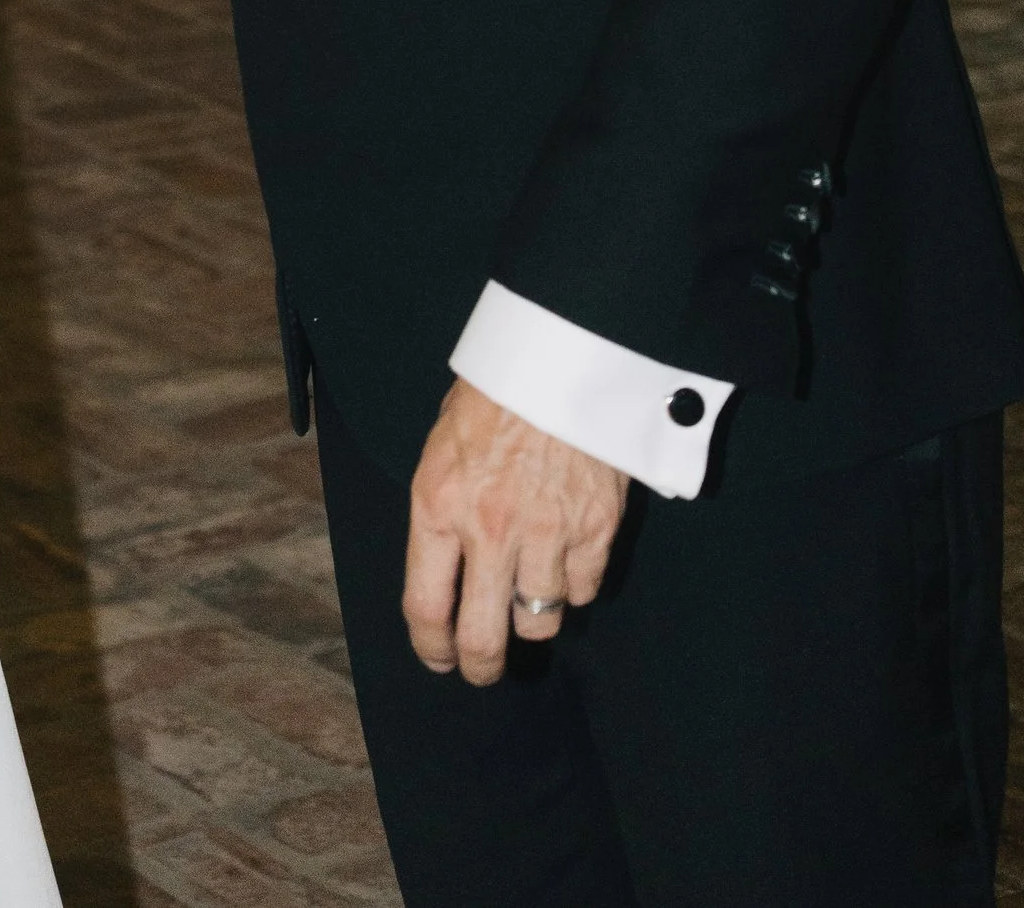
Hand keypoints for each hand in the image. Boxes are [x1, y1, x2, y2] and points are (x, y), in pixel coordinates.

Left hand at [403, 382, 625, 685]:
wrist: (559, 354)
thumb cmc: (492, 396)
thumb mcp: (442, 449)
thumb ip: (442, 512)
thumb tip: (445, 573)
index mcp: (439, 504)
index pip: (426, 607)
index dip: (430, 648)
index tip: (437, 658)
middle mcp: (490, 530)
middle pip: (484, 639)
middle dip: (479, 666)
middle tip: (481, 668)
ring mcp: (547, 534)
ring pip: (539, 621)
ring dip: (530, 618)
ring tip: (526, 599)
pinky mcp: (596, 531)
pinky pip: (583, 591)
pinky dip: (573, 586)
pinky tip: (564, 561)